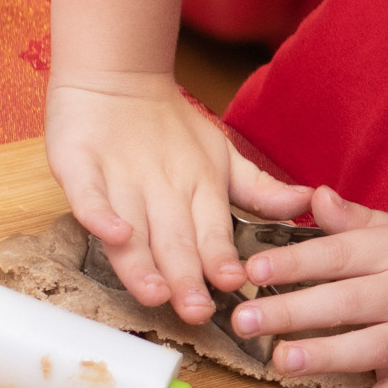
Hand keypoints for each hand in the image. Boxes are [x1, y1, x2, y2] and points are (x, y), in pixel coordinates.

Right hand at [45, 73, 313, 321]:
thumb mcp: (222, 157)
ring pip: (133, 227)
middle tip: (198, 311)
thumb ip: (258, 189)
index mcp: (200, 186)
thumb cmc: (171, 128)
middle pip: (174, 239)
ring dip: (144, 261)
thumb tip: (306, 202)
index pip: (212, 231)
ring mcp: (121, 177)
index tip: (235, 284)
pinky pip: (89, 193)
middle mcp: (163, 187)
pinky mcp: (81, 164)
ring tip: (156, 293)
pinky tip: (112, 234)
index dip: (221, 259)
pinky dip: (99, 214)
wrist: (116, 76)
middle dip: (186, 278)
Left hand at [230, 186, 387, 387]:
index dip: (294, 261)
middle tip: (242, 319)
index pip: (339, 254)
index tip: (249, 268)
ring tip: (282, 360)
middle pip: (347, 300)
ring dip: (326, 355)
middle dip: (293, 310)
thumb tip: (314, 195)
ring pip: (370, 347)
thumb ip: (357, 221)